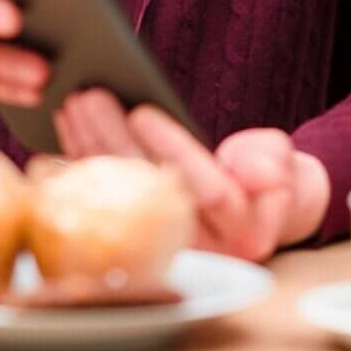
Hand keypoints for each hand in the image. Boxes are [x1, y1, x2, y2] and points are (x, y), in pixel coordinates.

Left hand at [55, 89, 330, 261]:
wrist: (256, 211)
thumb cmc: (271, 179)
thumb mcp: (283, 164)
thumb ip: (272, 163)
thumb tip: (247, 169)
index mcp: (245, 235)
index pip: (208, 192)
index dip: (172, 149)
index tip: (143, 111)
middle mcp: (201, 253)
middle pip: (149, 194)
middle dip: (115, 141)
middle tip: (91, 97)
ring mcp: (164, 251)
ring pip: (118, 199)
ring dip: (91, 148)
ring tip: (74, 104)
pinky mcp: (135, 241)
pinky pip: (102, 204)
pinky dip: (83, 164)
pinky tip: (67, 132)